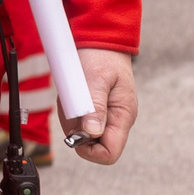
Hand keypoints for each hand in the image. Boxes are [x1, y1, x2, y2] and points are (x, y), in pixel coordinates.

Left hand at [68, 49, 136, 165]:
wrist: (102, 41)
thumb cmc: (102, 57)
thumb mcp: (97, 79)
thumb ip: (95, 107)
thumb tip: (92, 133)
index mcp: (123, 116)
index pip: (109, 153)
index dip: (90, 152)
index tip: (75, 134)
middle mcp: (116, 120)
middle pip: (93, 146)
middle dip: (77, 132)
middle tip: (72, 107)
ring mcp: (106, 116)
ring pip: (83, 134)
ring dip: (72, 119)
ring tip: (73, 95)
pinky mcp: (96, 111)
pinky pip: (79, 121)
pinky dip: (71, 111)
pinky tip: (73, 94)